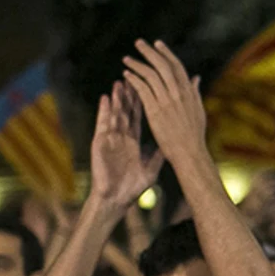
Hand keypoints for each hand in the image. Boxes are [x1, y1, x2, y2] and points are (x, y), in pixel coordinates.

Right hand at [88, 81, 165, 211]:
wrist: (116, 199)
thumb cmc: (133, 186)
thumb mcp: (152, 168)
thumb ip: (160, 153)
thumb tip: (173, 143)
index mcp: (134, 140)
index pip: (140, 116)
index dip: (144, 101)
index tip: (150, 86)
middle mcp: (122, 136)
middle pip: (127, 111)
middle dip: (130, 94)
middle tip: (135, 76)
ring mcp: (110, 138)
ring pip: (115, 114)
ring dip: (118, 99)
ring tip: (121, 81)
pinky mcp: (101, 143)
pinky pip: (103, 125)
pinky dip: (104, 111)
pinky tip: (106, 98)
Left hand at [121, 40, 206, 164]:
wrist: (189, 152)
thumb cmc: (194, 134)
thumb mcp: (198, 110)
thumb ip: (195, 92)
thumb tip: (196, 78)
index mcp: (189, 92)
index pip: (177, 66)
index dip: (166, 53)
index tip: (158, 44)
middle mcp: (178, 93)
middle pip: (162, 65)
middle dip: (150, 52)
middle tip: (139, 43)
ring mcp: (166, 101)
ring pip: (150, 75)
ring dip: (137, 64)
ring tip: (127, 59)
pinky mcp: (155, 110)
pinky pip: (142, 89)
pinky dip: (133, 79)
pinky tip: (126, 75)